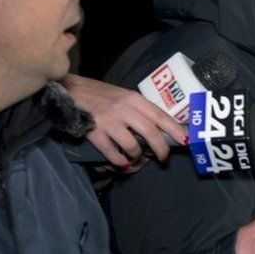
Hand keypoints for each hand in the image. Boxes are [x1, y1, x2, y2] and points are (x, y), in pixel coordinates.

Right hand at [61, 73, 186, 169]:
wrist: (69, 91)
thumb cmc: (99, 95)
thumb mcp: (123, 96)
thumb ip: (139, 109)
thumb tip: (160, 128)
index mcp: (134, 99)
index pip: (160, 115)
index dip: (174, 130)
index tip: (185, 141)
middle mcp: (124, 108)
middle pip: (151, 133)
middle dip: (160, 149)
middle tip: (163, 159)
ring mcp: (109, 120)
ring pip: (133, 145)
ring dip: (137, 157)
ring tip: (136, 159)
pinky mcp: (95, 131)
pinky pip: (112, 152)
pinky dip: (120, 161)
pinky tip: (121, 163)